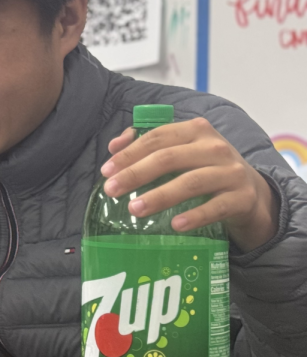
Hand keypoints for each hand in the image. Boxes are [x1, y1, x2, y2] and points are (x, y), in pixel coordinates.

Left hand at [100, 117, 276, 252]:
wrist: (250, 192)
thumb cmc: (204, 168)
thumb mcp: (181, 151)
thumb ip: (148, 145)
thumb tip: (114, 146)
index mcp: (196, 130)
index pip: (157, 137)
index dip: (129, 154)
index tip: (106, 171)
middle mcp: (215, 147)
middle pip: (169, 158)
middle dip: (136, 174)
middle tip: (111, 190)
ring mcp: (231, 172)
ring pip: (191, 182)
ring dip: (159, 196)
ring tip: (134, 210)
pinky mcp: (242, 197)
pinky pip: (216, 207)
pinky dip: (195, 216)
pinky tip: (175, 225)